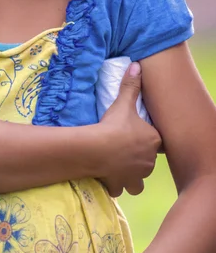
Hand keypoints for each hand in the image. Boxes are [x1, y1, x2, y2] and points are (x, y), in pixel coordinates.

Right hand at [99, 62, 161, 196]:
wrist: (97, 150)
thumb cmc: (113, 126)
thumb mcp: (122, 104)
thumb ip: (131, 85)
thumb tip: (136, 65)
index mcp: (153, 141)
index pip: (156, 140)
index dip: (145, 138)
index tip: (132, 133)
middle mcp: (149, 161)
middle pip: (147, 160)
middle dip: (138, 157)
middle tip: (122, 147)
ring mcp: (136, 176)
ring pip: (139, 181)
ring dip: (132, 176)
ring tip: (119, 166)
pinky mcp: (122, 186)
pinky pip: (121, 188)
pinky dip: (116, 184)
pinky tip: (107, 176)